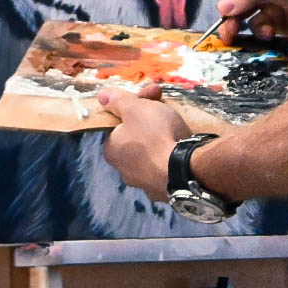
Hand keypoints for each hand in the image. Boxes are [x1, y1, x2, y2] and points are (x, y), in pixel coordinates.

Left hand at [97, 85, 191, 200]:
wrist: (185, 170)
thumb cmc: (155, 135)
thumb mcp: (134, 108)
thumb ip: (117, 101)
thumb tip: (102, 96)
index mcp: (111, 151)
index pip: (118, 123)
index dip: (133, 106)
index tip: (151, 96)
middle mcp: (124, 170)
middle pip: (135, 137)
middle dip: (149, 119)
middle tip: (166, 107)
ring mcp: (145, 184)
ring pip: (151, 152)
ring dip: (161, 137)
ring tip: (178, 125)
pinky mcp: (165, 191)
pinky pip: (166, 165)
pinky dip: (172, 154)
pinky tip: (183, 145)